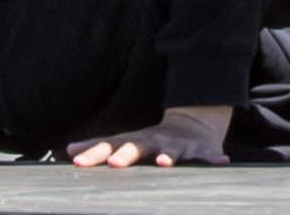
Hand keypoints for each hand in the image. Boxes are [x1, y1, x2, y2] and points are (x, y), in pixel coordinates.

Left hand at [69, 102, 232, 168]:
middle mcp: (156, 141)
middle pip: (138, 146)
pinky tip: (220, 163)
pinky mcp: (202, 150)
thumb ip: (99, 147)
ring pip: (174, 150)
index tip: (79, 161)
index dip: (94, 153)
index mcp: (136, 141)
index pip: (110, 146)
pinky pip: (209, 155)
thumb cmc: (151, 142)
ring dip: (169, 155)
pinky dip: (214, 158)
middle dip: (127, 154)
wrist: (192, 126)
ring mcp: (179, 145)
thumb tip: (69, 149)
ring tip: (164, 162)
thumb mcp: (126, 141)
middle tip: (114, 162)